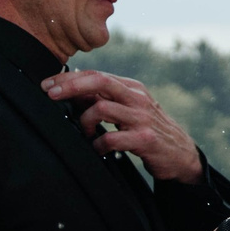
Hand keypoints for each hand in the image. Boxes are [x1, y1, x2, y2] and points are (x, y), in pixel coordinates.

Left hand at [43, 69, 203, 183]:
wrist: (182, 155)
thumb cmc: (149, 131)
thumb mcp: (130, 110)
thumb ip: (106, 100)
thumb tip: (71, 92)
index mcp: (133, 88)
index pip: (96, 75)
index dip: (68, 78)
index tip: (47, 85)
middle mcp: (138, 99)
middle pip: (99, 82)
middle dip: (70, 86)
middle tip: (50, 96)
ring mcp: (142, 118)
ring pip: (100, 108)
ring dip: (83, 122)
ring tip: (84, 133)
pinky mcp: (145, 139)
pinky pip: (110, 138)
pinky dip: (97, 145)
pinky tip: (98, 149)